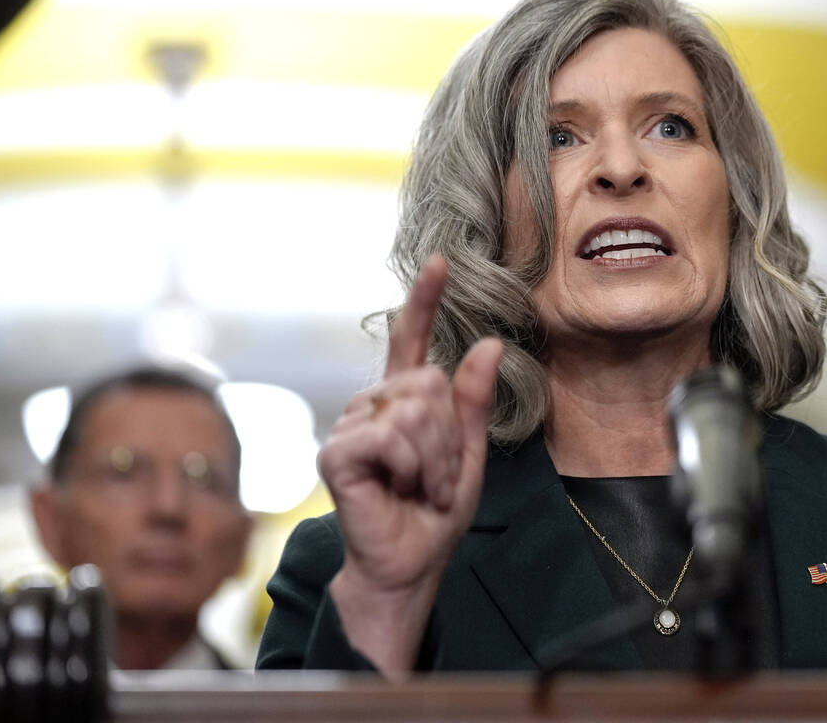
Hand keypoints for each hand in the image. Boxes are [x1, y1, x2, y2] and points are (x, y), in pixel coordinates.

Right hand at [319, 254, 501, 601]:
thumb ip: (474, 402)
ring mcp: (350, 427)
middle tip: (436, 476)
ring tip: (419, 488)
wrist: (410, 564)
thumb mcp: (468, 454)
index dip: (424, 301)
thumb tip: (491, 343)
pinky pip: (390, 436)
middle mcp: (373, 406)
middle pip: (429, 383)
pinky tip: (398, 490)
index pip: (412, 341)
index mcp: (405, 403)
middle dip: (449, 437)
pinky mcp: (336, 453)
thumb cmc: (433, 513)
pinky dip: (411, 468)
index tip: (440, 262)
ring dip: (434, 459)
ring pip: (415, 411)